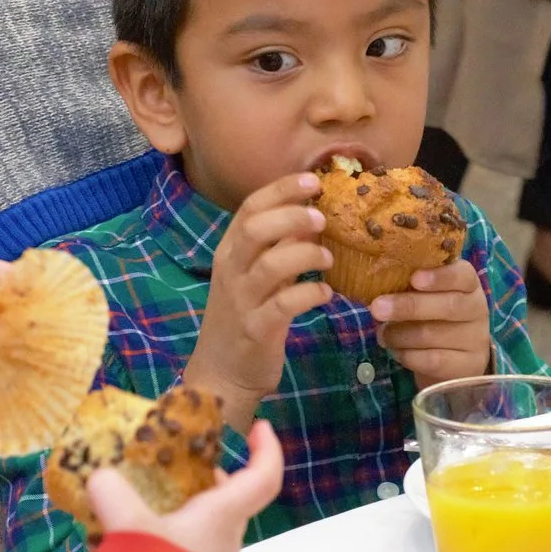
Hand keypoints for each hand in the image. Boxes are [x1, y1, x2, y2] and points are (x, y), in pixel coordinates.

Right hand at [88, 420, 283, 551]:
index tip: (258, 427)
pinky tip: (137, 532)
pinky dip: (172, 531)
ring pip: (208, 525)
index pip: (264, 476)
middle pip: (230, 499)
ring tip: (149, 494)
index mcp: (223, 516)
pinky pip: (189, 547)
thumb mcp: (127, 524)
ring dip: (187, 506)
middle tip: (181, 461)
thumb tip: (99, 476)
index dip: (266, 448)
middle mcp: (226, 540)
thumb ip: (111, 492)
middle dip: (210, 476)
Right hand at [184, 171, 331, 426]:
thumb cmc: (244, 317)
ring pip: (270, 265)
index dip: (280, 190)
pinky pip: (284, 305)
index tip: (312, 179)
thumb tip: (310, 215)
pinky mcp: (256, 330)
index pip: (249, 209)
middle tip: (323, 217)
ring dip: (304, 254)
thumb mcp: (257, 276)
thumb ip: (279, 246)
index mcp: (230, 252)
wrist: (223, 372)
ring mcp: (241, 301)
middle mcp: (231, 271)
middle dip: (291, 215)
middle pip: (254, 229)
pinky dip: (310, 294)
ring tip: (327, 259)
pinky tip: (326, 294)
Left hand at [370, 259, 490, 386]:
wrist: (455, 357)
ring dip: (400, 334)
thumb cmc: (435, 316)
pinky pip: (433, 360)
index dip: (440, 277)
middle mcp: (476, 309)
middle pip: (448, 305)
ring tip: (382, 334)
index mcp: (468, 284)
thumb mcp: (427, 295)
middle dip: (409, 306)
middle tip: (377, 307)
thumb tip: (378, 279)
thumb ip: (411, 285)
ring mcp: (475, 339)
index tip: (414, 279)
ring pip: (434, 335)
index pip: (462, 275)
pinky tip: (396, 351)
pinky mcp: (468, 365)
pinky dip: (407, 355)